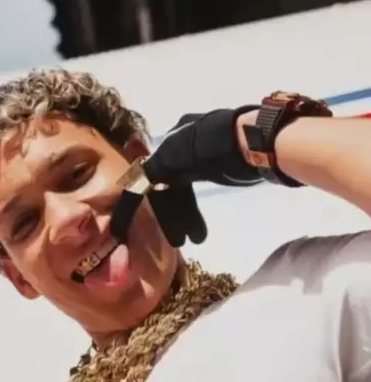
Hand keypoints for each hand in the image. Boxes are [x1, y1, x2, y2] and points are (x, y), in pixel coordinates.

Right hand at [111, 106, 262, 248]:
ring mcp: (202, 153)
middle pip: (167, 186)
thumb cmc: (213, 150)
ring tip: (197, 238)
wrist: (255, 140)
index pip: (148, 178)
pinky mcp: (222, 163)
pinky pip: (197, 190)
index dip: (138, 205)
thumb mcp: (176, 157)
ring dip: (186, 216)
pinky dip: (195, 209)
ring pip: (183, 190)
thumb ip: (151, 170)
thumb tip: (134, 183)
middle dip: (172, 215)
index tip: (126, 229)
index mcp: (170, 141)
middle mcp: (182, 144)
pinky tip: (199, 224)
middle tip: (180, 241)